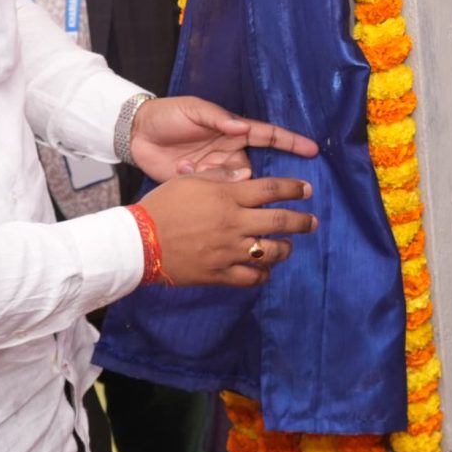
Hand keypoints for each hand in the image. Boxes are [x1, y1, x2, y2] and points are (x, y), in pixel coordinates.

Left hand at [130, 96, 320, 183]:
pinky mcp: (198, 184)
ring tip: (193, 163)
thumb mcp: (193, 109)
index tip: (313, 150)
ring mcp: (214, 170)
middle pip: (253, 169)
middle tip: (235, 175)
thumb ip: (218, 118)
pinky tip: (181, 168)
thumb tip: (242, 127)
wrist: (136, 133)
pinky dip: (198, 181)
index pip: (268, 137)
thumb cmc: (168, 115)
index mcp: (232, 131)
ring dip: (217, 179)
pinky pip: (210, 192)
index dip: (290, 142)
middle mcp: (228, 152)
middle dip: (248, 177)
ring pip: (233, 185)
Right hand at [140, 172, 318, 286]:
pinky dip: (262, 274)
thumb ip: (221, 177)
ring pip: (271, 251)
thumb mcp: (189, 180)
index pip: (271, 189)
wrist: (139, 241)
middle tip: (312, 222)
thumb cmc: (162, 205)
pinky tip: (265, 271)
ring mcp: (228, 250)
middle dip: (302, 221)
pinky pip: (250, 277)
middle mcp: (234, 223)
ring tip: (288, 246)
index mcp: (228, 197)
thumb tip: (246, 174)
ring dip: (285, 248)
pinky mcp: (219, 273)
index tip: (307, 189)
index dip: (293, 188)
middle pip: (280, 221)